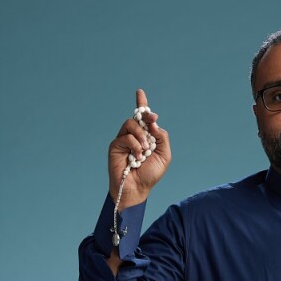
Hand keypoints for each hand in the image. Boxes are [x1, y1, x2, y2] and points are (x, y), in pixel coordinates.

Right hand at [108, 87, 171, 205]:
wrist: (137, 188)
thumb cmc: (150, 175)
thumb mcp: (164, 155)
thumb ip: (162, 137)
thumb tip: (153, 122)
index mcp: (146, 137)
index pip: (143, 118)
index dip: (142, 104)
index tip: (140, 92)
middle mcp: (134, 136)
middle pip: (137, 116)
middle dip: (145, 115)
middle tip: (152, 120)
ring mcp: (124, 139)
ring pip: (131, 124)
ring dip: (141, 136)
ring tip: (144, 150)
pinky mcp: (116, 145)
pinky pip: (126, 136)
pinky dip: (134, 145)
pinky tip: (136, 156)